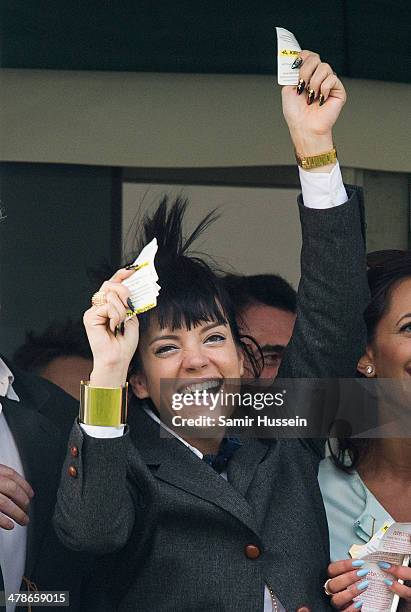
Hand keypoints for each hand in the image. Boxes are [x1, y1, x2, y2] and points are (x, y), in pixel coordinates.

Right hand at [0, 464, 33, 528]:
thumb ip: (1, 478)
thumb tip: (14, 487)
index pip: (12, 475)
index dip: (24, 485)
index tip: (31, 494)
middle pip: (12, 489)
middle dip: (23, 500)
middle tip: (27, 508)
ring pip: (5, 503)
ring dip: (18, 513)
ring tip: (24, 521)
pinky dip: (3, 521)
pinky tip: (10, 525)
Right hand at [84, 268, 139, 386]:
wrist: (117, 358)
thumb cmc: (124, 342)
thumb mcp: (131, 317)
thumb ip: (128, 302)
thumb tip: (129, 286)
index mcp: (109, 305)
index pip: (113, 284)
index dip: (121, 275)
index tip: (132, 270)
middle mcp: (99, 306)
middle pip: (109, 284)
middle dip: (123, 291)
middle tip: (129, 305)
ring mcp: (93, 311)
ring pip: (109, 294)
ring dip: (121, 309)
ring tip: (120, 322)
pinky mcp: (89, 316)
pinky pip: (107, 306)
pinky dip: (115, 316)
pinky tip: (114, 326)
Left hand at [282, 50, 345, 160]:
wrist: (304, 127)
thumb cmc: (296, 114)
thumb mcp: (287, 90)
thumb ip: (291, 73)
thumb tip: (295, 61)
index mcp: (306, 76)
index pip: (308, 55)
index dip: (302, 56)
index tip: (295, 64)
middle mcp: (318, 77)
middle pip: (315, 57)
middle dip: (305, 70)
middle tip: (302, 85)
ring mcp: (328, 83)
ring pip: (324, 67)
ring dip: (314, 82)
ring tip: (311, 96)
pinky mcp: (338, 90)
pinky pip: (332, 78)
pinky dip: (324, 88)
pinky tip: (320, 99)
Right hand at [326, 559, 410, 608]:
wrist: (357, 602)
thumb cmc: (354, 586)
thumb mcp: (351, 576)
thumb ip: (353, 570)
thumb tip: (363, 561)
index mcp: (331, 578)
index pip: (332, 569)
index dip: (344, 565)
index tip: (359, 562)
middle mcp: (331, 591)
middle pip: (333, 584)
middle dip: (348, 577)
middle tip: (362, 572)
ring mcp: (336, 602)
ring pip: (336, 599)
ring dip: (351, 592)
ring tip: (364, 585)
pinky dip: (352, 608)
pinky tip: (360, 602)